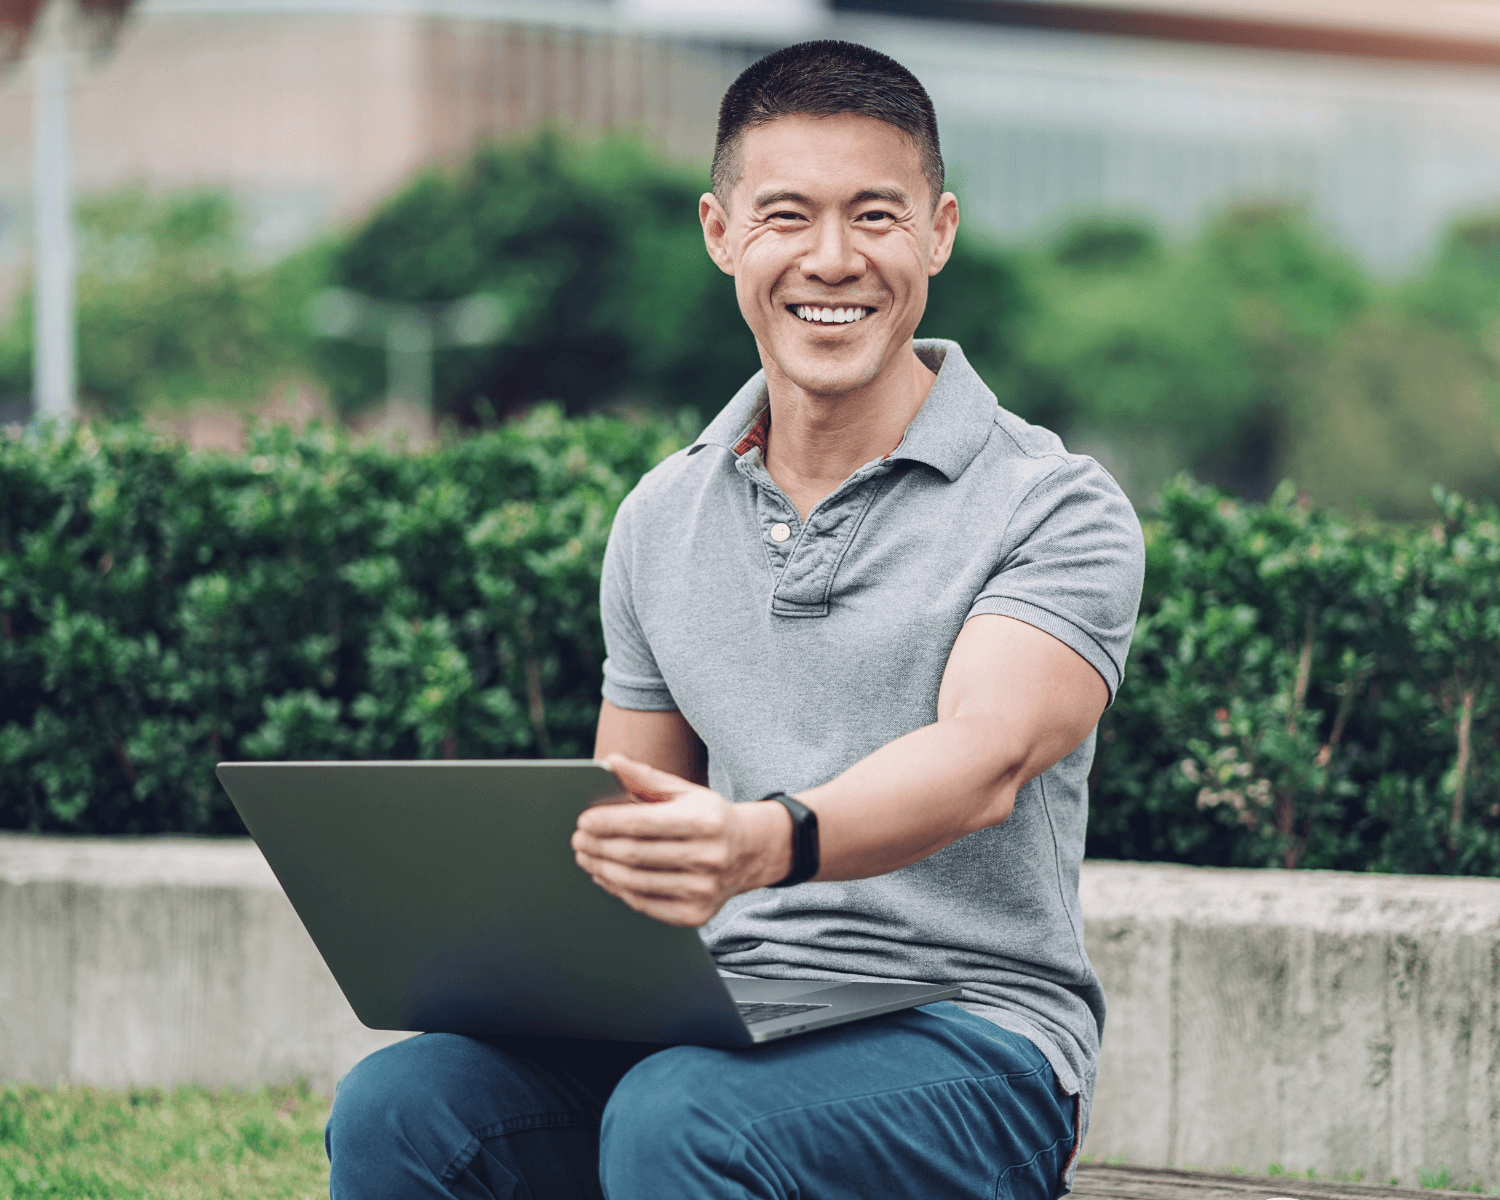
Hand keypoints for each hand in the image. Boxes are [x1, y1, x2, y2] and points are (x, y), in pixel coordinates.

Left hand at [571, 753, 791, 926]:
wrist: (749, 852)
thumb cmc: (708, 817)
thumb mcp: (684, 791)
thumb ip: (645, 778)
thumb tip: (610, 762)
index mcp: (705, 821)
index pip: (643, 823)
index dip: (608, 823)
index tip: (583, 821)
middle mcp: (707, 857)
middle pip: (635, 854)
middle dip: (599, 847)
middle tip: (578, 840)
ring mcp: (703, 890)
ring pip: (635, 882)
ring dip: (602, 869)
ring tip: (586, 856)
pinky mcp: (696, 914)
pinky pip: (645, 904)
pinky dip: (618, 890)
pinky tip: (605, 876)